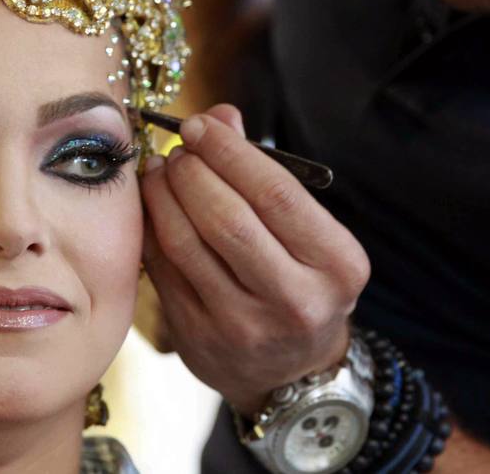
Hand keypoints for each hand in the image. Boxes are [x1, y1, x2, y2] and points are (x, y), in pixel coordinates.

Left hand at [141, 104, 371, 415]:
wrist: (292, 371)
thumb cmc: (302, 279)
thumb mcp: (309, 231)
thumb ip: (266, 171)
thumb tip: (220, 116)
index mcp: (338, 265)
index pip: (277, 194)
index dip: (230, 153)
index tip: (200, 125)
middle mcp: (298, 301)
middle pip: (229, 220)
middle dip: (193, 171)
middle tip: (177, 146)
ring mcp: (246, 327)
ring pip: (189, 245)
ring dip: (164, 196)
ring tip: (159, 169)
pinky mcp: (201, 340)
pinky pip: (165, 271)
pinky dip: (152, 229)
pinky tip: (150, 204)